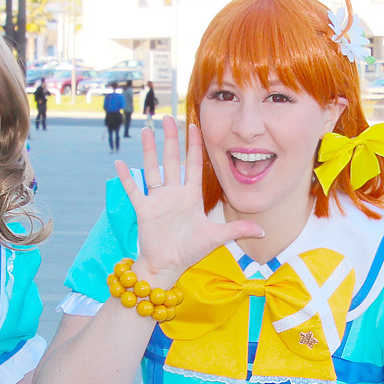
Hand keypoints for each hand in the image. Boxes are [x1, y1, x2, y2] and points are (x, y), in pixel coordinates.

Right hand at [117, 118, 264, 285]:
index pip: (194, 165)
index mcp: (191, 196)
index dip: (194, 146)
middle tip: (167, 118)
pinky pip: (133, 189)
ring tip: (145, 130)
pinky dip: (126, 177)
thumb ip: (237, 230)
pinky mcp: (144, 209)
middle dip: (170, 139)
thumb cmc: (190, 251)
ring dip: (148, 150)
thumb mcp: (216, 237)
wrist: (168, 266)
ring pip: (152, 168)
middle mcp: (174, 193)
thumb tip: (264, 232)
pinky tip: (119, 162)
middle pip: (172, 160)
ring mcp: (158, 199)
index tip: (194, 126)